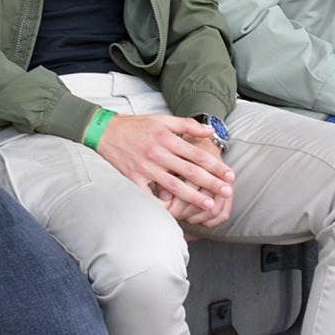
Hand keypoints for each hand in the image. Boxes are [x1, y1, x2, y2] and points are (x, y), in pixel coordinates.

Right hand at [94, 113, 234, 217]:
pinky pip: (149, 196)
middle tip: (226, 191)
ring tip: (209, 205)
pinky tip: (175, 214)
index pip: (196, 154)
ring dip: (193, 196)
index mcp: (166, 138)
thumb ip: (187, 124)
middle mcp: (157, 153)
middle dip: (211, 182)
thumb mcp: (162, 120)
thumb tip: (210, 130)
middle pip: (189, 171)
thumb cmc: (136, 126)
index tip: (229, 174)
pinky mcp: (133, 179)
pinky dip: (162, 206)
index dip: (215, 165)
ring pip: (174, 186)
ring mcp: (145, 168)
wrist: (106, 132)